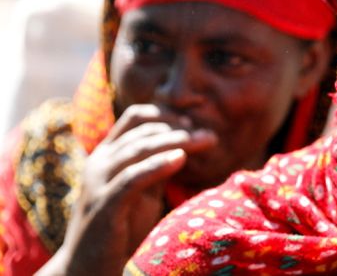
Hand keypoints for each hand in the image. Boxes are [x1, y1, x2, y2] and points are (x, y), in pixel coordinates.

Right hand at [37, 104, 216, 275]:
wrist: (88, 267)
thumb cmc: (121, 227)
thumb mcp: (143, 189)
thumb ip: (157, 166)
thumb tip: (187, 144)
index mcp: (107, 154)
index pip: (136, 118)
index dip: (166, 115)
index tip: (192, 123)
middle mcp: (99, 162)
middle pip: (143, 132)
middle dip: (179, 129)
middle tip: (209, 135)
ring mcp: (98, 182)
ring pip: (139, 149)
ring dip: (174, 142)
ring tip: (203, 141)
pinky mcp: (104, 205)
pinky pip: (132, 178)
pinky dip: (157, 165)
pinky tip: (180, 160)